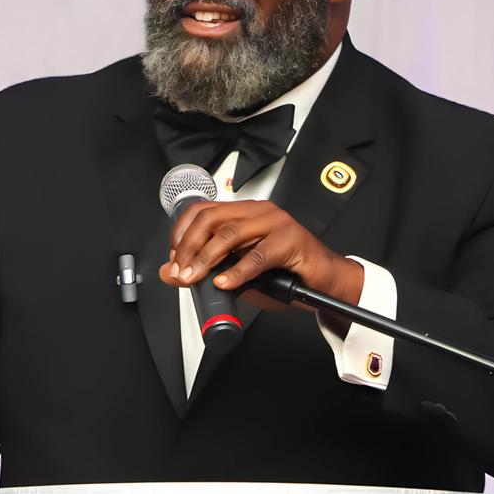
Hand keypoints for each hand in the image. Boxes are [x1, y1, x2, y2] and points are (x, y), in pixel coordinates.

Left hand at [158, 200, 363, 310]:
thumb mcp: (236, 274)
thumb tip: (169, 273)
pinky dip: (238, 271)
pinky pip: (259, 255)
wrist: (324, 283)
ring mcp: (276, 224)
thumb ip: (205, 271)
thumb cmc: (284, 274)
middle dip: (189, 247)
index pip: (202, 211)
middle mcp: (258, 212)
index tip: (173, 258)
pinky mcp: (291, 241)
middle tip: (181, 271)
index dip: (181, 233)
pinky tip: (226, 283)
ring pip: (231, 233)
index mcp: (244, 213)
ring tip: (195, 277)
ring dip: (207, 258)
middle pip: (211, 219)